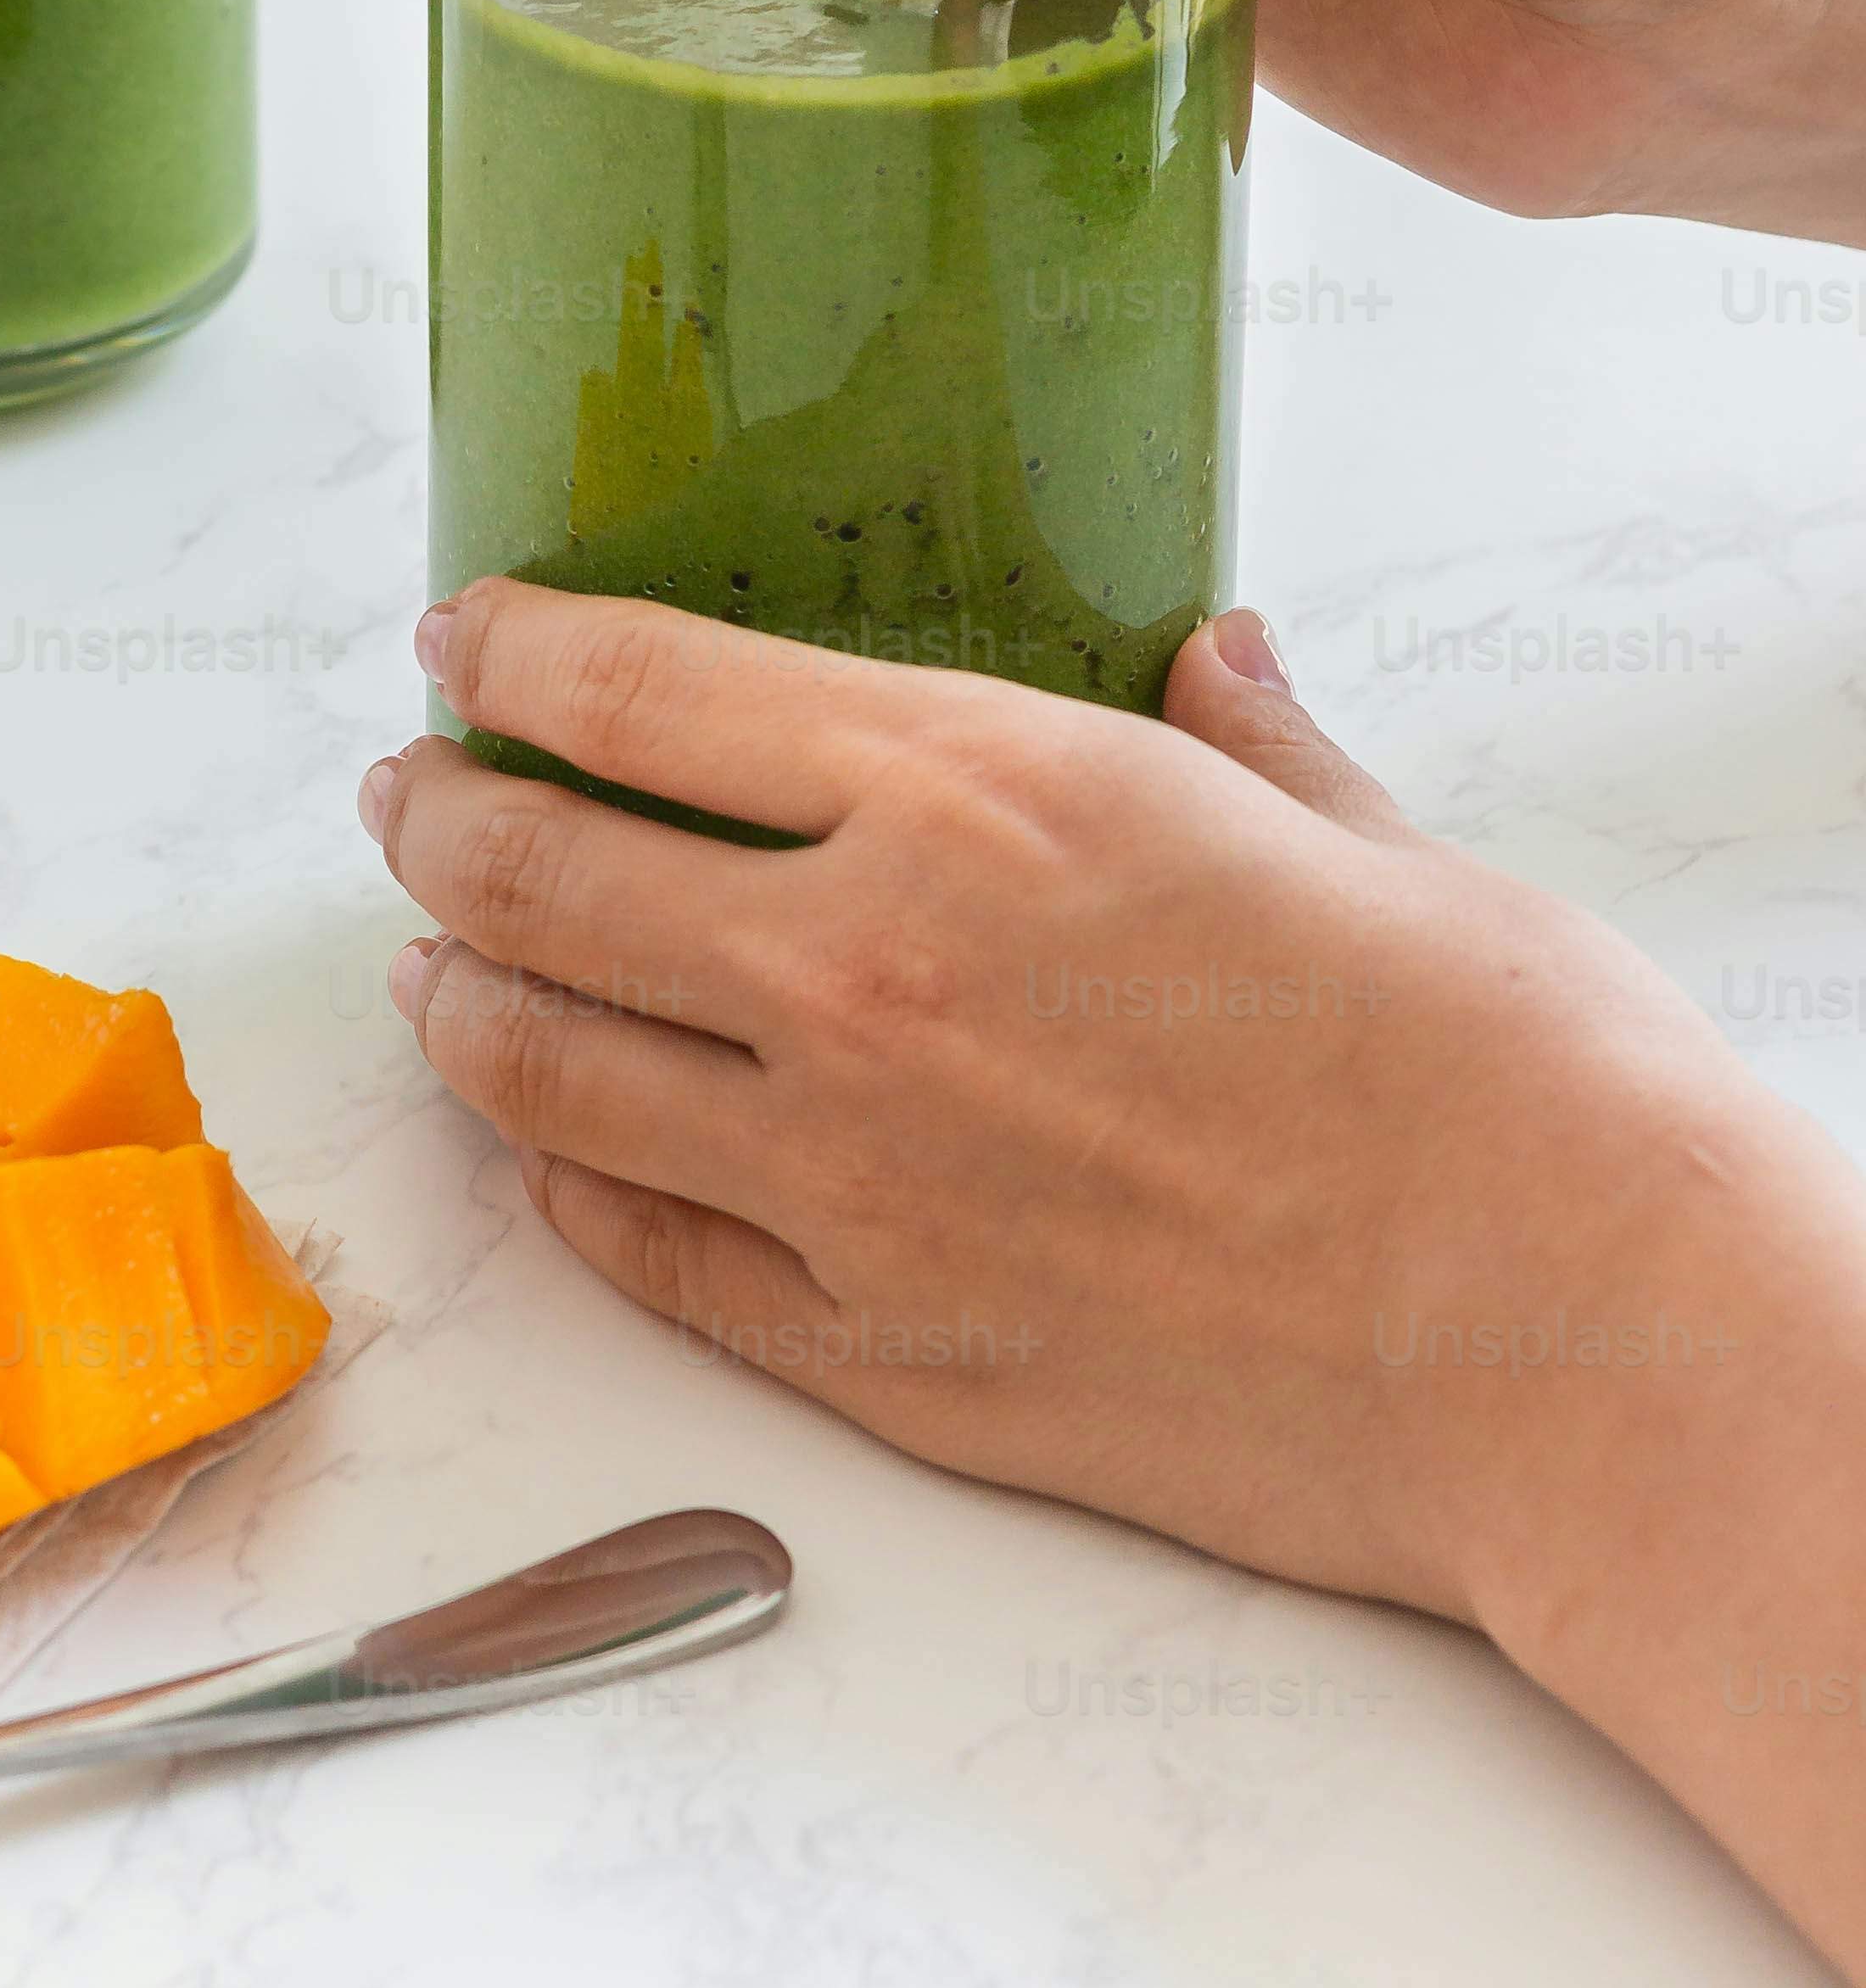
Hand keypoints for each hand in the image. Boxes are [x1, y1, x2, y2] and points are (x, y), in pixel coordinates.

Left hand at [364, 578, 1865, 1986]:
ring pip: (540, 1064)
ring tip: (429, 969)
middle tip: (411, 800)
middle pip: (535, 872)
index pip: (636, 688)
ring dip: (453, 1001)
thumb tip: (1205, 658)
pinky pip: (640, 1247)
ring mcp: (844, 1176)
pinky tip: (547, 1149)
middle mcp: (862, 971)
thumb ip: (1240, 743)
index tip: (463, 637)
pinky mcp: (873, 1349)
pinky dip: (564, 1181)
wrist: (1577, 1348)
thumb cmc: (1510, 1080)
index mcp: (980, 796)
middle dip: (438, 819)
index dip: (511, 650)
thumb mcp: (1364, 841)